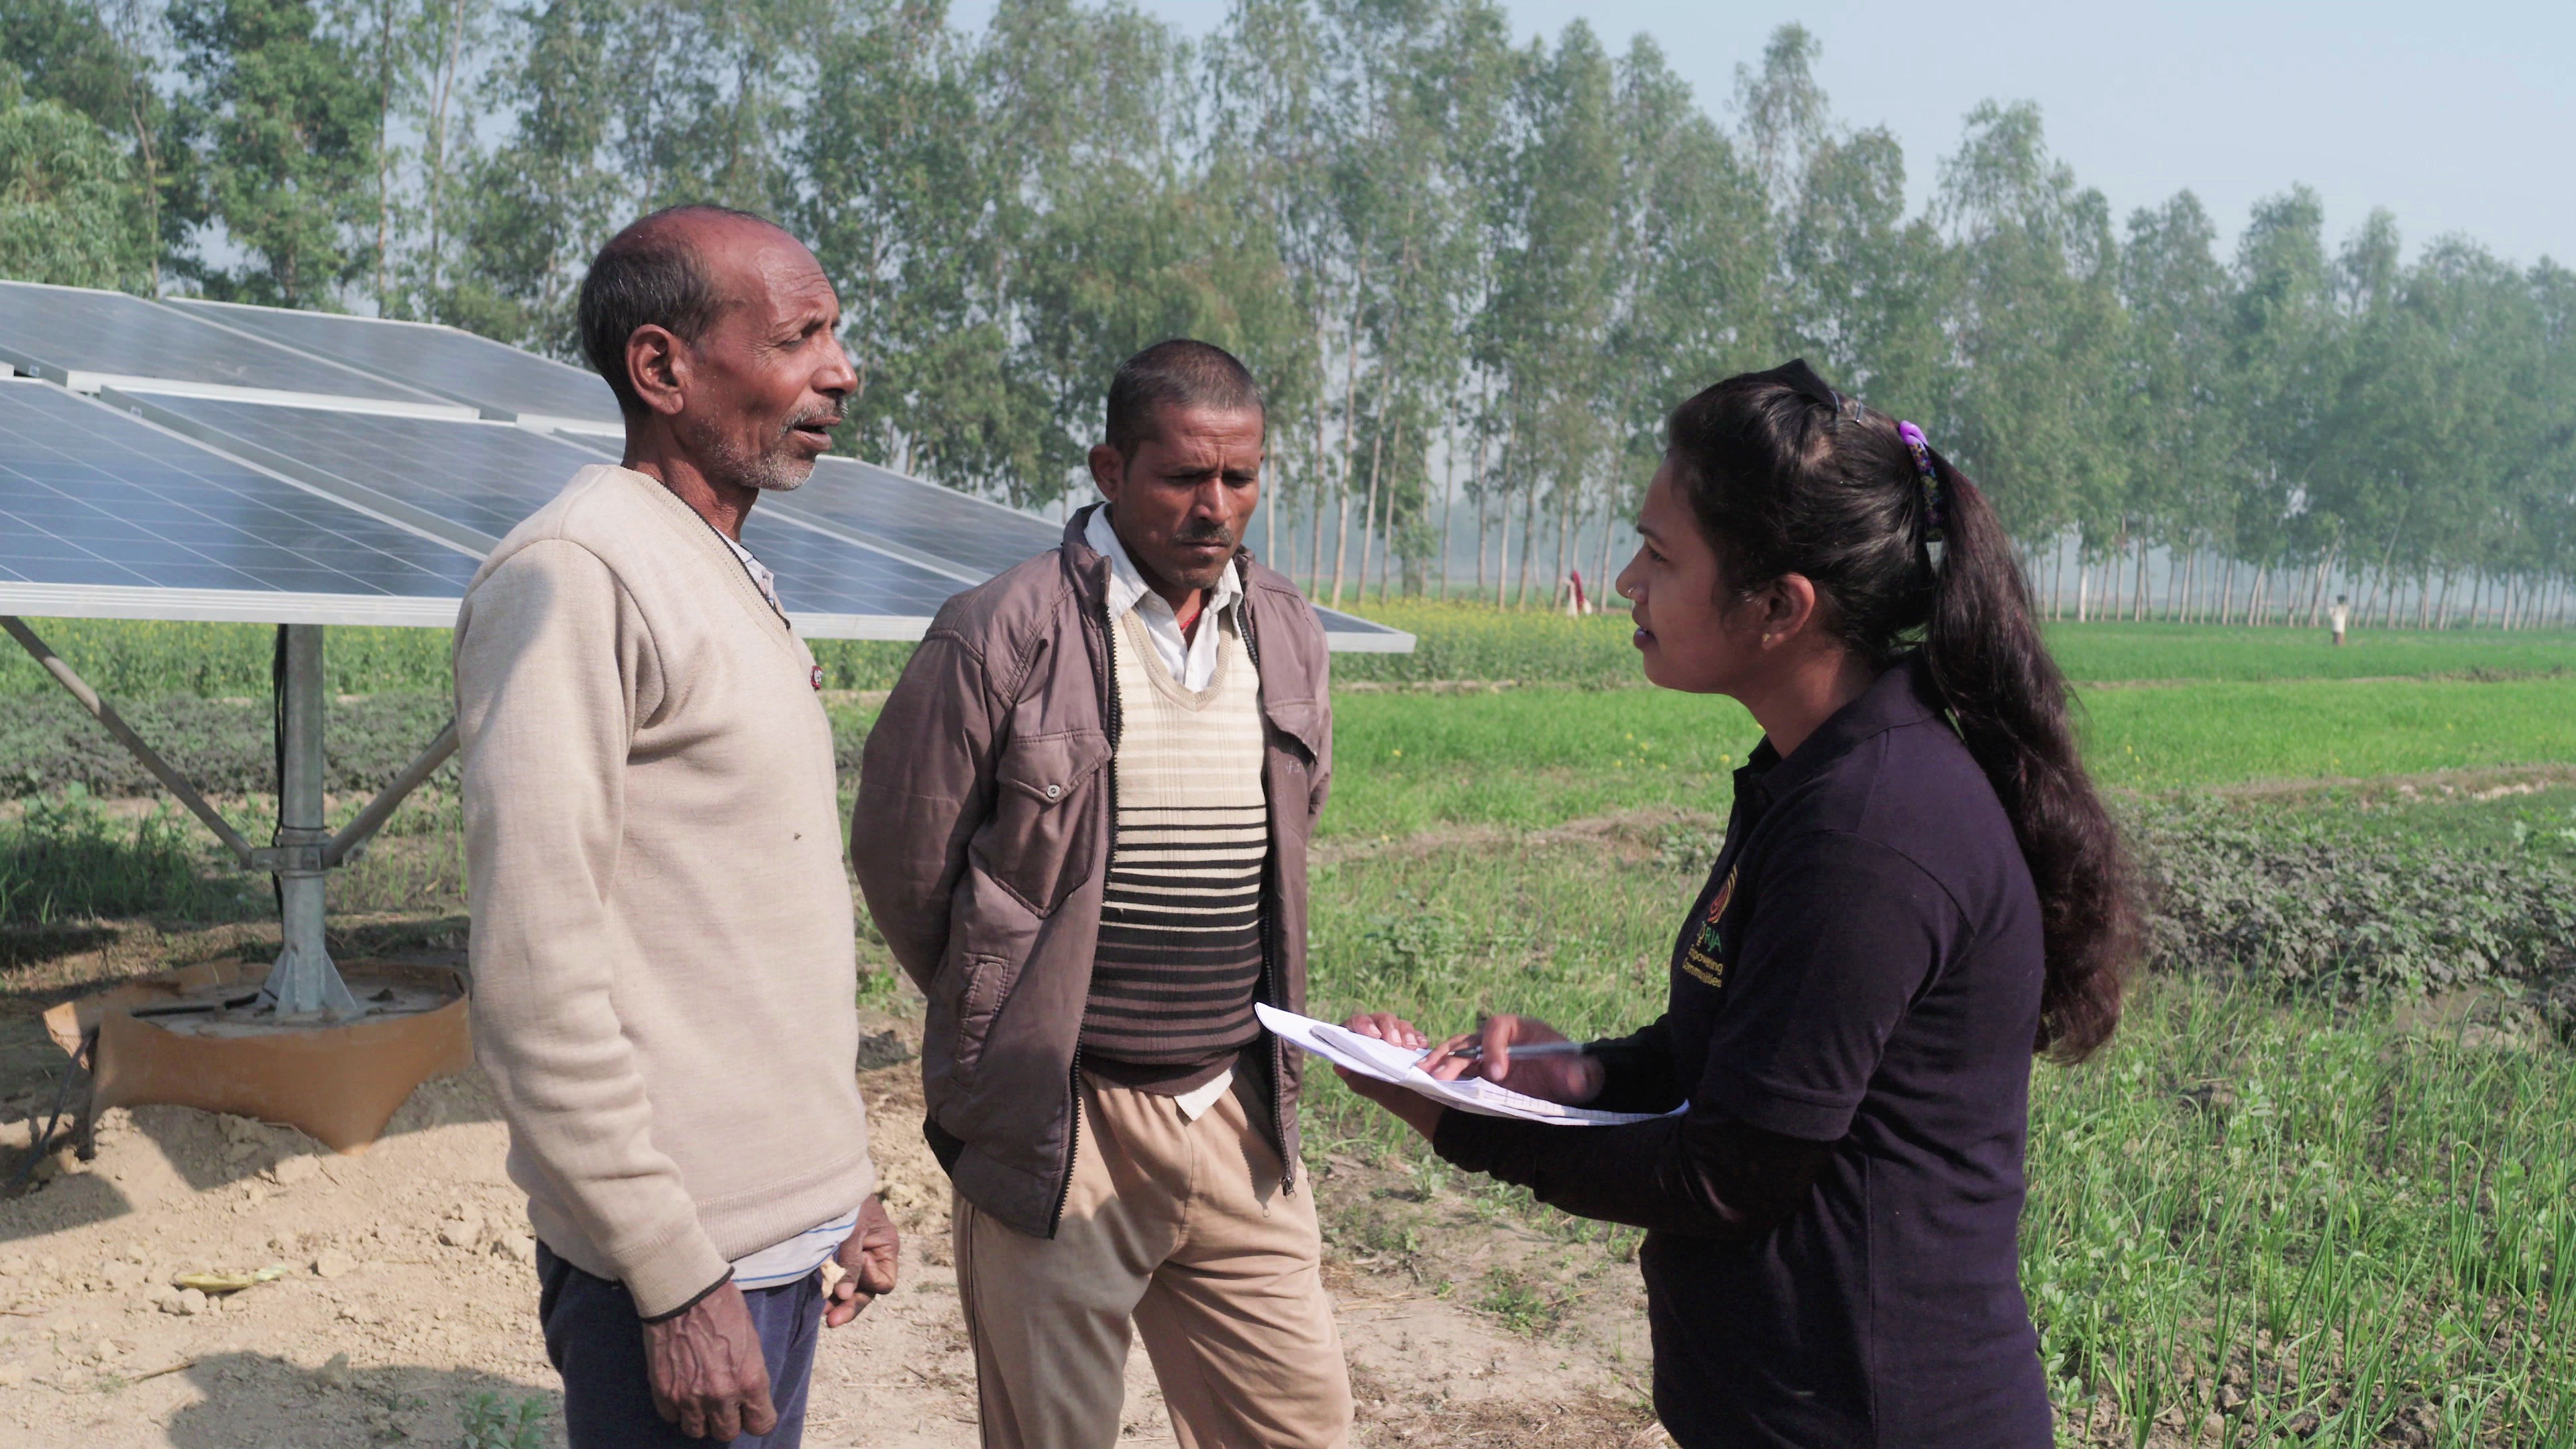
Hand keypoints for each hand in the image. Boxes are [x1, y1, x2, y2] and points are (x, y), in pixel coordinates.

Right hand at [643, 1280, 774, 1439]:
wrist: (685, 1292)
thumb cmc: (724, 1307)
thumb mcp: (752, 1340)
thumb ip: (750, 1373)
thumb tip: (747, 1394)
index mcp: (750, 1381)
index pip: (761, 1424)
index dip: (757, 1418)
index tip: (751, 1411)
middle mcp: (721, 1396)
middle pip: (727, 1433)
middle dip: (728, 1420)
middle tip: (724, 1404)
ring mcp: (689, 1397)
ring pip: (696, 1431)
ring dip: (700, 1419)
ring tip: (700, 1400)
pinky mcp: (664, 1392)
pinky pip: (671, 1417)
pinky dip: (676, 1408)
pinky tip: (681, 1390)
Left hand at [825, 1196, 898, 1326]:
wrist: (826, 1179)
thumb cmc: (847, 1200)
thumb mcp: (852, 1231)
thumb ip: (850, 1263)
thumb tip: (844, 1297)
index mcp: (885, 1247)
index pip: (884, 1281)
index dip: (870, 1280)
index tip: (857, 1267)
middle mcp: (872, 1256)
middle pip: (866, 1290)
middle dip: (849, 1305)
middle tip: (832, 1321)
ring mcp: (854, 1257)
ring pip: (849, 1288)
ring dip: (836, 1302)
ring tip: (821, 1315)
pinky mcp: (836, 1256)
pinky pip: (835, 1279)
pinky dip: (827, 1289)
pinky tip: (816, 1300)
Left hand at [1335, 1011, 1443, 1139]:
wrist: (1420, 1107)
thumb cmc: (1393, 1096)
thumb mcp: (1374, 1089)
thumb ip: (1357, 1078)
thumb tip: (1338, 1067)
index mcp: (1359, 1045)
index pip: (1353, 1025)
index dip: (1361, 1024)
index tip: (1373, 1035)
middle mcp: (1376, 1038)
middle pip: (1379, 1020)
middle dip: (1388, 1027)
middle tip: (1395, 1043)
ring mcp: (1395, 1038)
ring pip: (1398, 1023)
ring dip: (1405, 1032)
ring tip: (1411, 1047)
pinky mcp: (1413, 1042)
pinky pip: (1415, 1033)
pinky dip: (1418, 1037)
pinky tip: (1422, 1046)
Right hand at [1420, 1014, 1603, 1106]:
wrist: (1565, 1084)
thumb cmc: (1572, 1074)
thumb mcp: (1584, 1076)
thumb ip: (1582, 1075)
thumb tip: (1574, 1076)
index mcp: (1521, 1029)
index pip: (1498, 1027)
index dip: (1494, 1047)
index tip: (1497, 1072)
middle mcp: (1499, 1038)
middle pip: (1470, 1038)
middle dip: (1454, 1055)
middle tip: (1444, 1076)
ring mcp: (1485, 1053)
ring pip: (1457, 1051)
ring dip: (1440, 1061)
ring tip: (1424, 1074)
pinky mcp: (1478, 1070)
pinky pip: (1455, 1066)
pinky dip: (1440, 1070)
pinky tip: (1427, 1082)